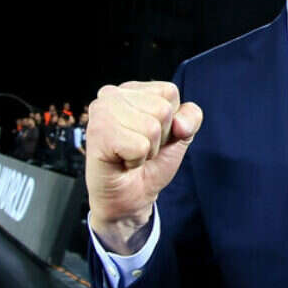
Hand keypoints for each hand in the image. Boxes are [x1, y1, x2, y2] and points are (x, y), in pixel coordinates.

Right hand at [86, 81, 203, 252]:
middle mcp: (112, 94)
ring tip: (130, 154)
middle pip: (162, 109)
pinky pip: (139, 145)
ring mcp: (102, 111)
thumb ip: (190, 118)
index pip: (170, 92)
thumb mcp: (179, 135)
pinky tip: (122, 161)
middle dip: (159, 137)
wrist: (130, 197)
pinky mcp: (97, 132)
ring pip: (152, 127)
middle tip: (139, 148)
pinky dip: (136, 160)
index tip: (151, 135)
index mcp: (131, 89)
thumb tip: (180, 123)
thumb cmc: (149, 164)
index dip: (170, 121)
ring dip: (147, 150)